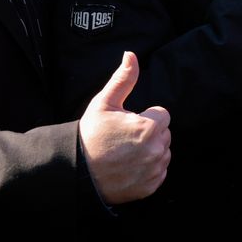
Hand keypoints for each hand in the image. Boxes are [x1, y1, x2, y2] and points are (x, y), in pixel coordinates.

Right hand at [79, 52, 171, 204]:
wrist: (77, 172)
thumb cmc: (90, 135)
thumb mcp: (104, 103)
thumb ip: (123, 79)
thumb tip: (131, 55)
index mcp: (149, 127)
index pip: (162, 115)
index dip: (144, 117)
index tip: (126, 124)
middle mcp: (157, 150)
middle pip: (164, 134)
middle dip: (149, 133)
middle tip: (124, 139)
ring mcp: (154, 170)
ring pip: (163, 153)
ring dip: (150, 151)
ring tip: (125, 153)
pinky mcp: (151, 186)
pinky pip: (159, 172)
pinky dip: (148, 169)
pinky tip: (128, 167)